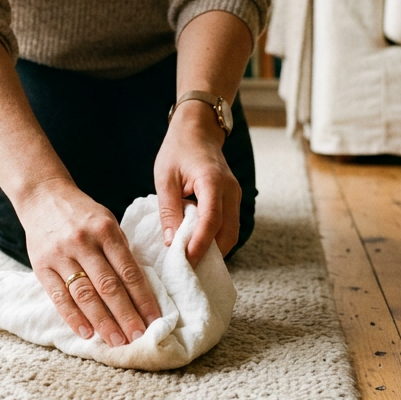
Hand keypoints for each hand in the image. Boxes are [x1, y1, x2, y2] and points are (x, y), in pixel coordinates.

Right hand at [15, 179, 161, 345]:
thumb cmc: (82, 214)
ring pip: (85, 295)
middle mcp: (84, 242)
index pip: (129, 271)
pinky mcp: (41, 265)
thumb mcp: (106, 221)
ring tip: (116, 341)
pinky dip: (73, 317)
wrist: (42, 195)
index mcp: (106, 231)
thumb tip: (137, 289)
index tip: (154, 320)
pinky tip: (86, 333)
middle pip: (108, 286)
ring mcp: (61, 255)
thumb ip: (119, 251)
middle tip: (138, 338)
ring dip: (102, 322)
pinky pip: (59, 296)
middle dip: (125, 315)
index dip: (143, 299)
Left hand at [155, 100, 240, 263]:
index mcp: (212, 181)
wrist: (199, 130)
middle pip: (228, 232)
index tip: (186, 260)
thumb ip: (168, 209)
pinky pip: (229, 226)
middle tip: (188, 269)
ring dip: (215, 249)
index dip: (200, 243)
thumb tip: (170, 242)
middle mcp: (230, 190)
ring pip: (232, 232)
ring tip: (192, 261)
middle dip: (210, 253)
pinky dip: (217, 240)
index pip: (211, 219)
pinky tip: (199, 247)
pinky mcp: (233, 200)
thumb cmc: (178, 150)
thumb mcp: (165, 177)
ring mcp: (235, 195)